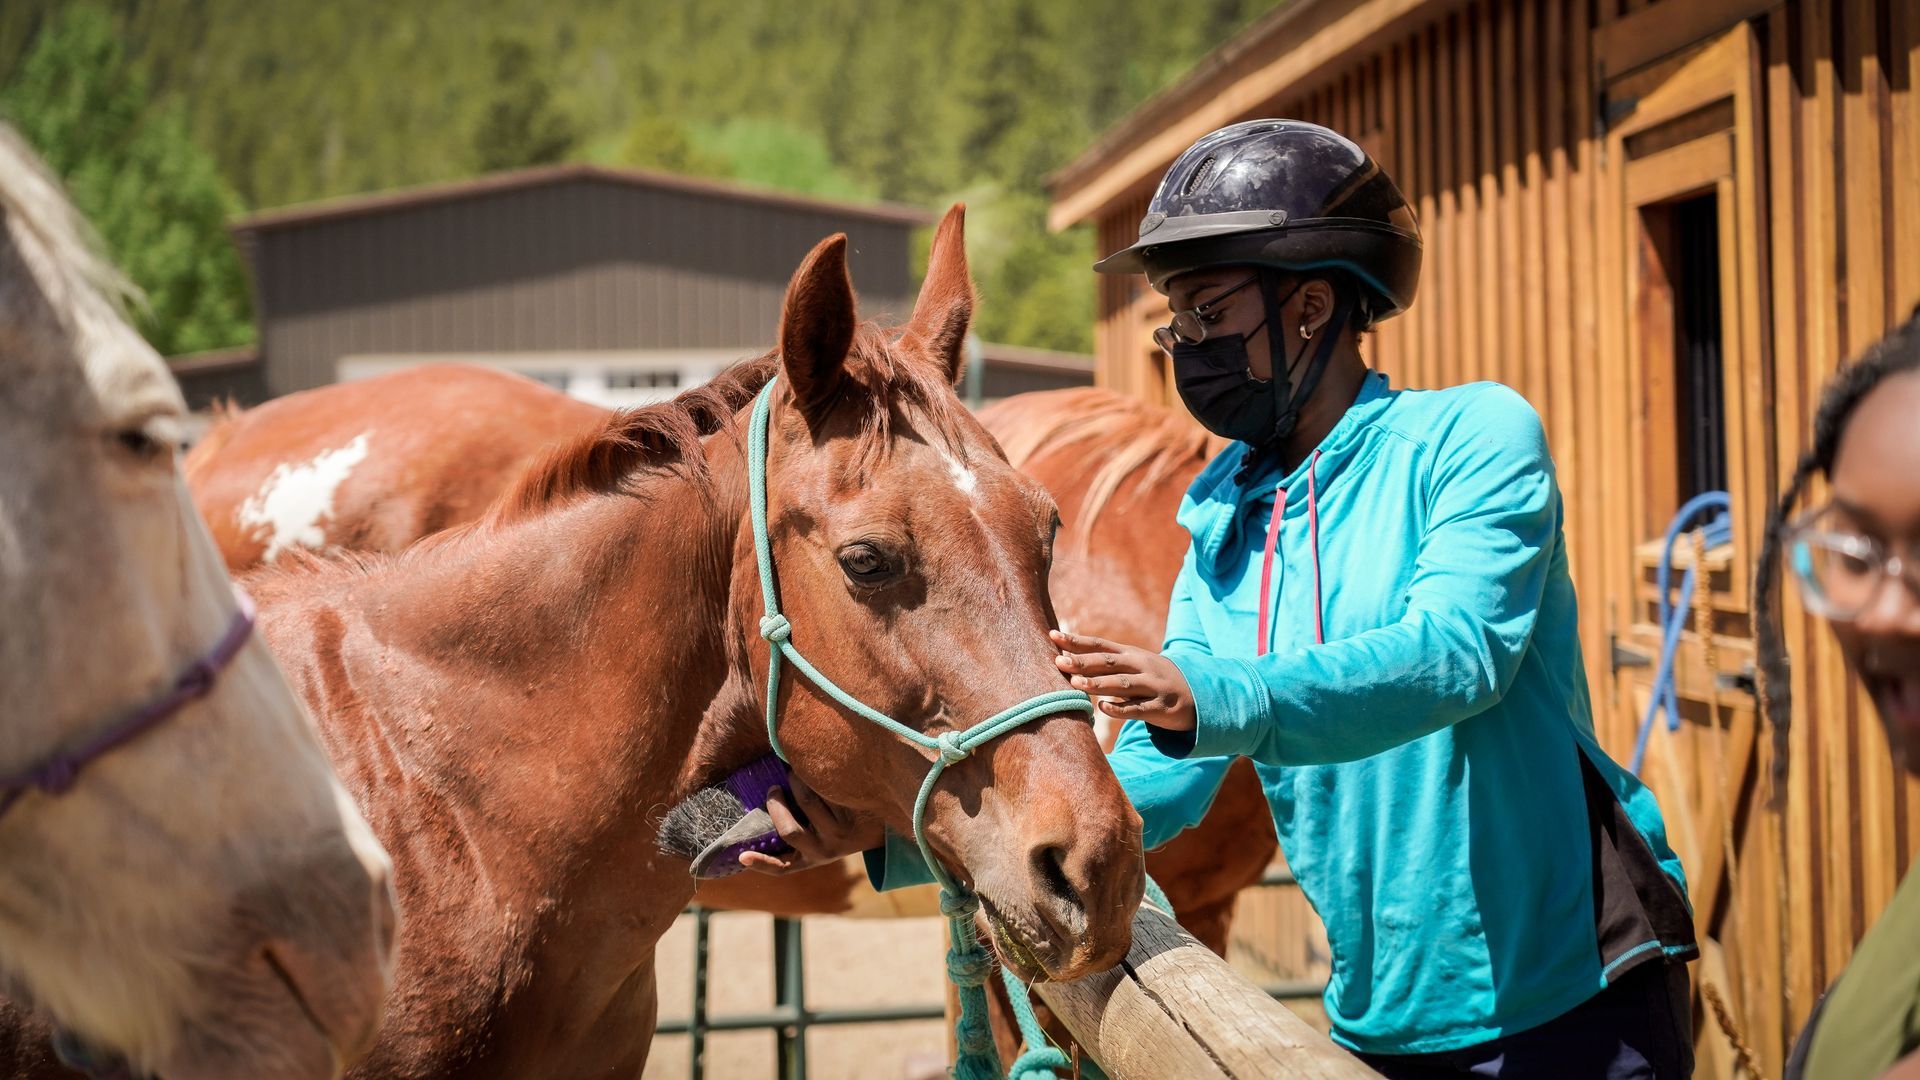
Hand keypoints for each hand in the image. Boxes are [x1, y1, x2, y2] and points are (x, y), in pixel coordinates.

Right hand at [738, 773, 885, 874]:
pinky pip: (826, 791)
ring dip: (796, 782)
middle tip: (775, 787)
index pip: (781, 868)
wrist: (883, 817)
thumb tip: (765, 797)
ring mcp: (840, 837)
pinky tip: (820, 771)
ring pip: (808, 802)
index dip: (760, 863)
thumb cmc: (839, 820)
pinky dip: (817, 777)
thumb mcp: (818, 833)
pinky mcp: (854, 817)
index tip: (742, 856)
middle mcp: (824, 852)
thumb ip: (795, 824)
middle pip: (789, 830)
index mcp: (809, 859)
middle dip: (776, 804)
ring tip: (797, 772)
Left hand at [1051, 629, 1196, 731]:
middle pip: (1109, 662)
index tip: (1052, 635)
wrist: (1197, 695)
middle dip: (1083, 661)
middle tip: (1058, 661)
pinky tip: (1103, 708)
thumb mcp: (1133, 664)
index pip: (1100, 644)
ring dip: (1099, 683)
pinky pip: (1138, 709)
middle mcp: (1141, 666)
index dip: (1076, 640)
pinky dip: (1120, 709)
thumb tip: (1068, 659)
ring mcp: (1152, 686)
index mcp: (1131, 654)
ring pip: (1122, 684)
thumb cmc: (1153, 679)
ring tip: (1076, 684)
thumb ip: (1106, 663)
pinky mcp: (1160, 708)